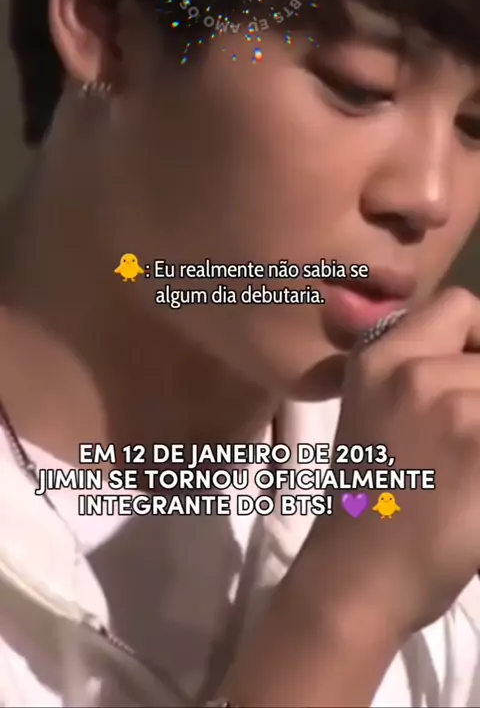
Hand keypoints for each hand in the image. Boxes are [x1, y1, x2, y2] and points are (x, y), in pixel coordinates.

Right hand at [308, 287, 479, 636]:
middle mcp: (414, 370)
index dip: (479, 339)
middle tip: (468, 435)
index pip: (461, 305)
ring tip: (470, 461)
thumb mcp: (371, 411)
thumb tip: (452, 347)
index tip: (472, 383)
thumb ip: (412, 367)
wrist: (357, 577)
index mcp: (380, 356)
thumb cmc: (367, 502)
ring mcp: (453, 406)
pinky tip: (477, 484)